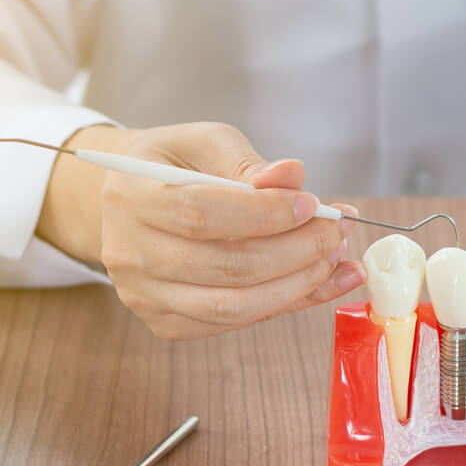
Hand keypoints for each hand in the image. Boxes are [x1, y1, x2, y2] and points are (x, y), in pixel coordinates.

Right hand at [37, 122, 363, 339]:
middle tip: (337, 231)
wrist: (129, 203)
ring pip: (232, 307)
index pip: (200, 213)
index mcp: (131, 196)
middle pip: (224, 266)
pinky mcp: (165, 323)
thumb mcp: (203, 142)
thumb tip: (293, 176)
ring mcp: (144, 296)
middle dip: (295, 251)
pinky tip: (317, 282)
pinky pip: (232, 324)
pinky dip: (282, 304)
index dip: (263, 214)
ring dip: (296, 285)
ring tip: (334, 259)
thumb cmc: (173, 165)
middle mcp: (129, 253)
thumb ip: (246, 162)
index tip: (313, 204)